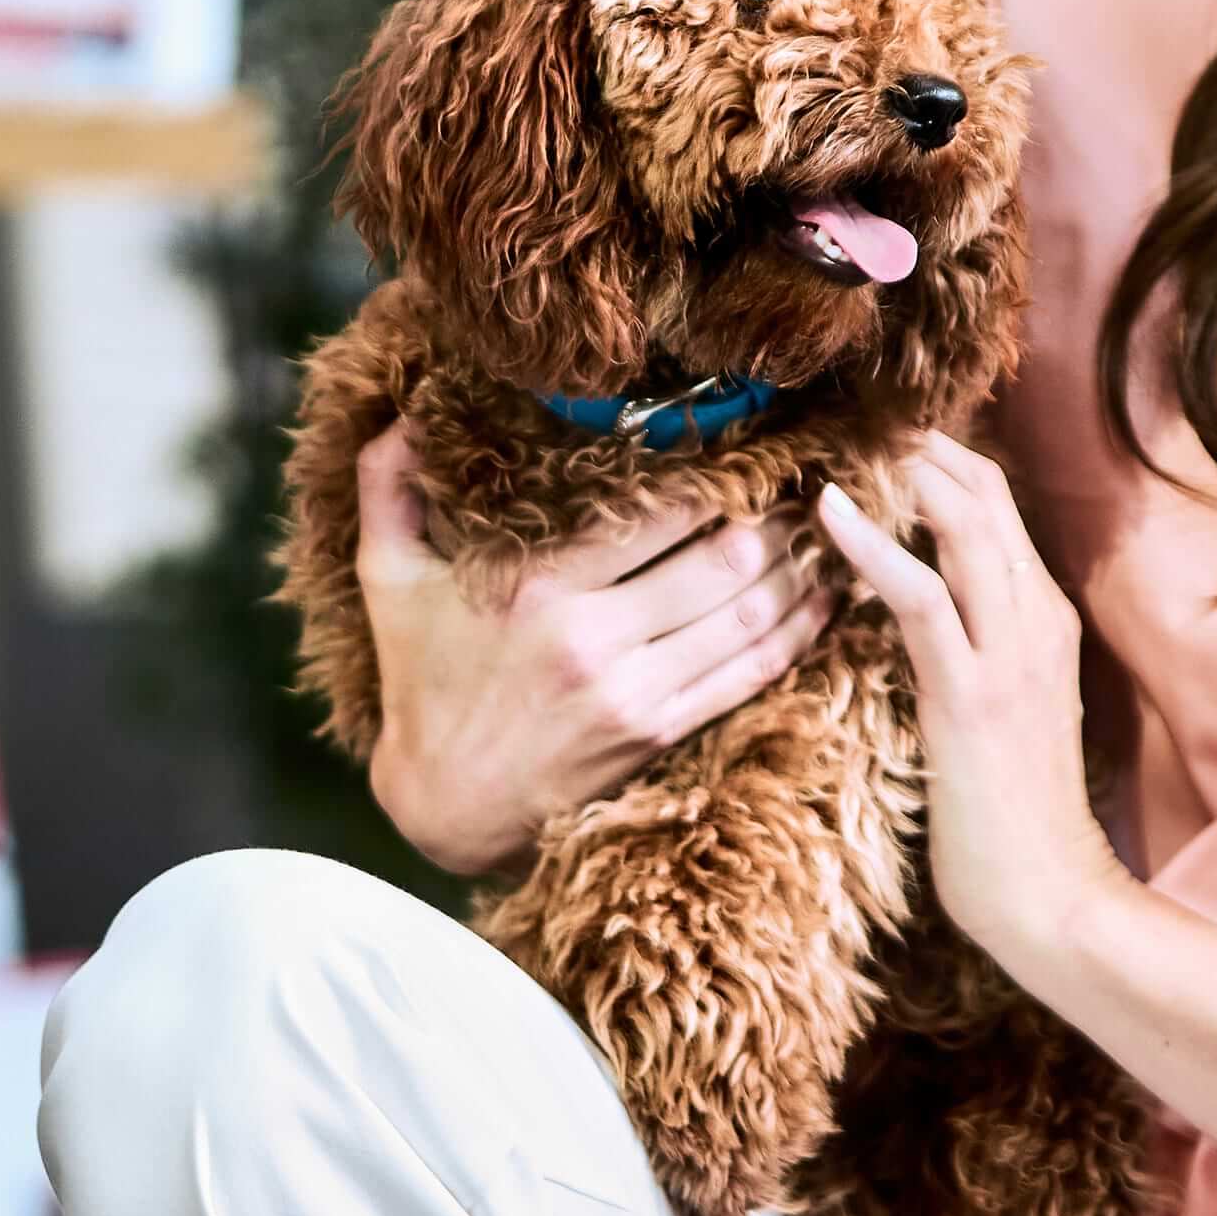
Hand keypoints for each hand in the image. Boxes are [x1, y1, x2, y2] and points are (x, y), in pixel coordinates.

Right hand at [359, 423, 834, 877]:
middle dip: (775, 515)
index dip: (716, 475)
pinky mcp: (660, 733)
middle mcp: (595, 638)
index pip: (654, 512)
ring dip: (800, 568)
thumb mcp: (388, 578)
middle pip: (721, 560)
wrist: (443, 805)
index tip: (748, 443)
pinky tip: (828, 600)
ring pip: (748, 616)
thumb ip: (389, 488)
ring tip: (828, 528)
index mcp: (538, 586)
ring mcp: (635, 691)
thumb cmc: (421, 680)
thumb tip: (404, 410)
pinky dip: (798, 633)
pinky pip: (749, 674)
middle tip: (806, 479)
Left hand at [815, 434, 1127, 983]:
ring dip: (911, 475)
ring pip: (966, 528)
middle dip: (931, 448)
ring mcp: (1009, 654)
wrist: (1049, 894)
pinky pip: (920, 594)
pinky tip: (831, 509)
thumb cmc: (1013, 818)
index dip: (950, 467)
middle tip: (870, 416)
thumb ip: (977, 653)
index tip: (893, 438)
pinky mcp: (968, 692)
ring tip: (857, 437)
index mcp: (1045, 624)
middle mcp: (1037, 622)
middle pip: (990, 500)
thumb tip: (927, 614)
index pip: (1002, 515)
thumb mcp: (1003, 714)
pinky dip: (873, 544)